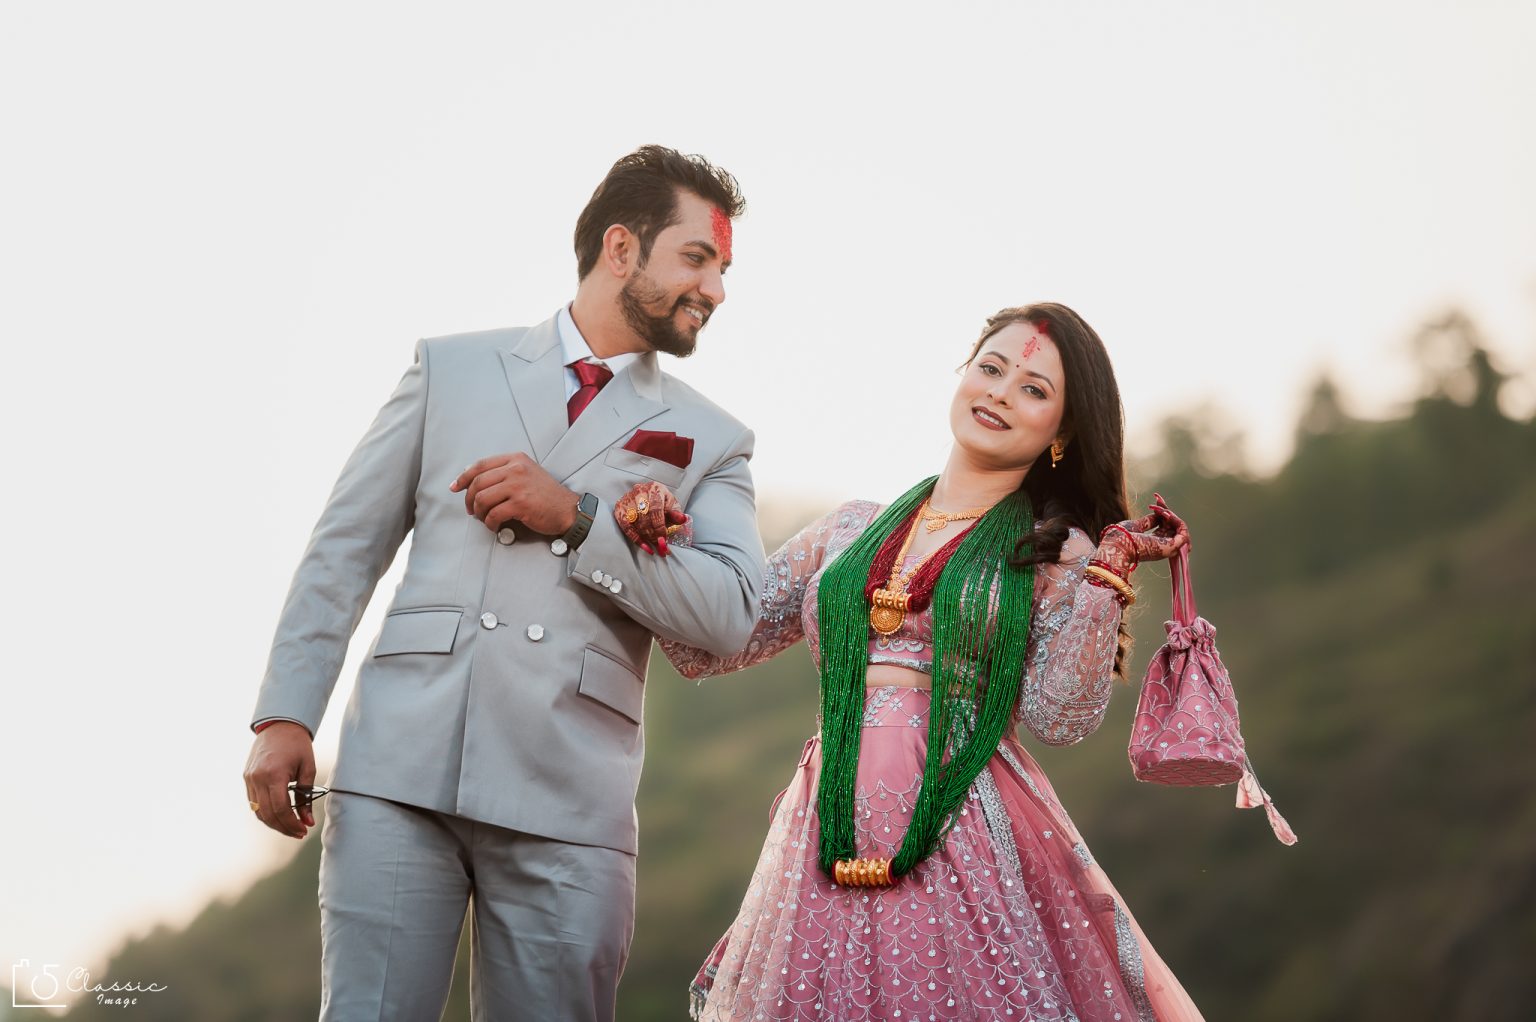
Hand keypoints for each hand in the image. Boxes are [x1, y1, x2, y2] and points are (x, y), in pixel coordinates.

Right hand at [243, 722, 316, 838]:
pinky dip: (265, 811)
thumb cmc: (298, 745)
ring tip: (290, 827)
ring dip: (273, 822)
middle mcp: (257, 778)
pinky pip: (253, 802)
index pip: (281, 809)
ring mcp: (249, 778)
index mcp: (274, 774)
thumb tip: (308, 822)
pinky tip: (279, 815)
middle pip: (268, 814)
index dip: (292, 824)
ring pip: (258, 811)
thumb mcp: (307, 769)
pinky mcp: (246, 777)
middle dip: (283, 827)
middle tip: (299, 833)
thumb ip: (306, 796)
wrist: (279, 725)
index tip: (303, 831)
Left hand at [450, 453, 578, 534]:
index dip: (464, 477)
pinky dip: (490, 523)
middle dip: (469, 499)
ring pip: (482, 499)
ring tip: (483, 518)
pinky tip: (494, 526)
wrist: (567, 509)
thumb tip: (474, 479)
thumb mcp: (527, 473)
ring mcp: (518, 486)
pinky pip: (494, 514)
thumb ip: (504, 472)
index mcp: (515, 459)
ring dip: (479, 512)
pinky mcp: (520, 504)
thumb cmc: (546, 494)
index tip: (455, 487)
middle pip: (478, 482)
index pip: (480, 465)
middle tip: (470, 510)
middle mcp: (516, 469)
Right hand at [613, 481, 686, 555]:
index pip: (655, 510)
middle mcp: (639, 492)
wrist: (647, 495)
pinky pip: (626, 527)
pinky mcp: (619, 509)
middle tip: (660, 547)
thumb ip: (676, 513)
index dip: (659, 527)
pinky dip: (635, 538)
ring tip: (655, 548)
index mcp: (655, 488)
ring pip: (635, 523)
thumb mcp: (672, 505)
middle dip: (653, 535)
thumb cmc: (661, 502)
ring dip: (646, 538)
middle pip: (645, 517)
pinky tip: (644, 546)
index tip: (664, 541)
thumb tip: (683, 519)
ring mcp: (627, 500)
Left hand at [1096, 493, 1189, 576]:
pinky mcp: (1172, 547)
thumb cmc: (1121, 538)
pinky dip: (1176, 520)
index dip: (1163, 512)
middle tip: (1157, 499)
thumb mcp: (1137, 526)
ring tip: (1159, 510)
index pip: (1166, 527)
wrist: (1116, 545)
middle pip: (1174, 526)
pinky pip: (1183, 532)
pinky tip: (1164, 514)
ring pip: (1180, 528)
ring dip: (1171, 514)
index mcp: (1153, 544)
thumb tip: (1158, 514)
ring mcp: (1168, 548)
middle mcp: (1163, 548)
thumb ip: (1149, 521)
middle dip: (1166, 510)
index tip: (1156, 498)